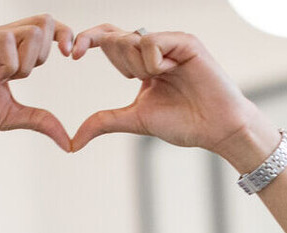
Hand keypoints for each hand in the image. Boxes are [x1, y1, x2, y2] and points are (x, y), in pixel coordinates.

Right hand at [0, 14, 73, 150]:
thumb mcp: (10, 118)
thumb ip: (39, 120)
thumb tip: (68, 141)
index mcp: (8, 52)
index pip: (47, 29)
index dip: (66, 37)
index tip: (73, 56)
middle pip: (43, 21)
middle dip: (48, 50)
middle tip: (28, 75)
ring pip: (28, 29)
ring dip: (29, 59)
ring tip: (9, 78)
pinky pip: (4, 40)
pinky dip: (11, 62)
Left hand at [67, 26, 272, 165]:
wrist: (216, 129)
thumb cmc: (184, 123)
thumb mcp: (135, 119)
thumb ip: (104, 121)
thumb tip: (72, 142)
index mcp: (142, 63)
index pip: (109, 41)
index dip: (87, 41)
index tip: (70, 54)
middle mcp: (155, 48)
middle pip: (114, 38)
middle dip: (112, 57)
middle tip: (125, 72)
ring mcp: (171, 42)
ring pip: (131, 41)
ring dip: (138, 66)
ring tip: (164, 79)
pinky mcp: (185, 42)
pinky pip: (151, 42)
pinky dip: (153, 61)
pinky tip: (170, 72)